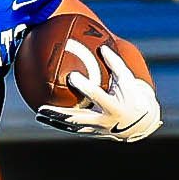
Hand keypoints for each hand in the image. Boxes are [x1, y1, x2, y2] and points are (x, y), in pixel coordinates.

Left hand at [35, 45, 161, 141]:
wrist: (140, 122)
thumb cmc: (133, 95)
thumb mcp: (128, 79)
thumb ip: (115, 64)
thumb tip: (102, 46)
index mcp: (113, 107)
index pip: (96, 95)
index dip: (84, 86)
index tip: (71, 75)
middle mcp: (103, 121)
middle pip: (77, 118)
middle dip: (59, 113)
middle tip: (42, 106)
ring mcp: (97, 129)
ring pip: (72, 127)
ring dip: (55, 121)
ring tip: (39, 114)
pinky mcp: (92, 133)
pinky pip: (73, 129)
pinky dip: (60, 124)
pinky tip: (46, 118)